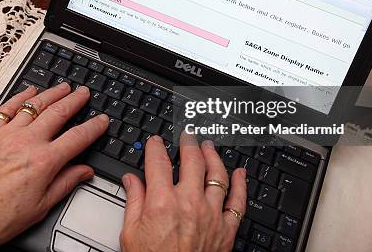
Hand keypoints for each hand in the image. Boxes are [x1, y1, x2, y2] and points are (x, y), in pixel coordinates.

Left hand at [0, 83, 108, 250]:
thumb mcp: (39, 208)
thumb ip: (65, 184)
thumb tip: (83, 172)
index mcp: (44, 162)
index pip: (78, 138)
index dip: (94, 127)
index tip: (102, 120)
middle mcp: (27, 142)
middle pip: (58, 113)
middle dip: (75, 100)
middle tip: (84, 92)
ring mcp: (7, 134)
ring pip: (34, 105)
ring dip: (51, 93)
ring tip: (63, 87)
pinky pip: (7, 108)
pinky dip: (20, 97)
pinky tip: (28, 92)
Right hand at [120, 134, 246, 251]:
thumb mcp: (131, 233)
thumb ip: (133, 202)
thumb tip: (131, 181)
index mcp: (162, 203)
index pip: (158, 163)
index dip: (155, 147)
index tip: (154, 142)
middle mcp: (189, 204)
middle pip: (192, 162)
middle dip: (188, 144)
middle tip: (187, 136)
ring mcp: (211, 215)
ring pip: (217, 175)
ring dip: (213, 156)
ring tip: (209, 146)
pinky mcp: (226, 229)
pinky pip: (238, 201)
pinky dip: (240, 184)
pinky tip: (239, 173)